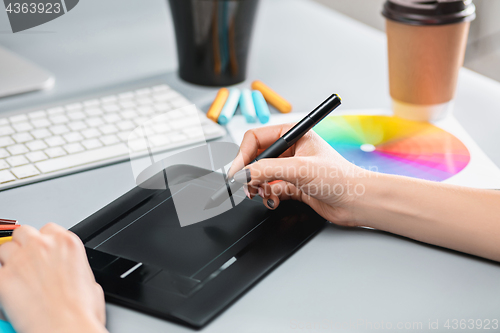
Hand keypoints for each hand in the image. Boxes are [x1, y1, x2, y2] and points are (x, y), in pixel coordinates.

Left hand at [0, 223, 107, 332]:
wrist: (68, 328)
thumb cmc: (81, 310)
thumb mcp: (90, 280)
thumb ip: (75, 268)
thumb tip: (69, 273)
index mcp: (67, 243)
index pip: (48, 229)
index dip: (44, 241)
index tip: (43, 252)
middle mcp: (43, 246)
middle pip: (24, 233)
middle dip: (24, 246)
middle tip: (27, 262)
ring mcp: (21, 260)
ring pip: (4, 248)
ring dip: (7, 260)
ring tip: (14, 276)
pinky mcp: (3, 279)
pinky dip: (0, 278)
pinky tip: (6, 289)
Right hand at [229, 124, 370, 225]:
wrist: (357, 202)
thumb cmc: (341, 177)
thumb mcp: (299, 169)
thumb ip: (267, 170)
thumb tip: (242, 174)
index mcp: (293, 134)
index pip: (256, 138)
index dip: (242, 155)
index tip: (236, 172)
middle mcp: (290, 149)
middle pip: (256, 157)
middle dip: (249, 173)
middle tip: (245, 187)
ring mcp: (291, 168)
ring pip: (261, 175)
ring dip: (258, 186)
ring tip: (263, 194)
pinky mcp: (292, 185)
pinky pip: (269, 189)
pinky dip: (268, 196)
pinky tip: (274, 200)